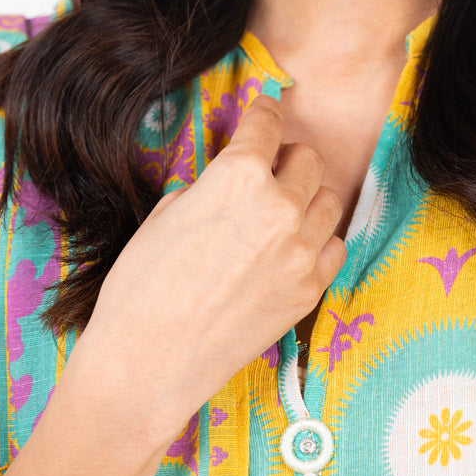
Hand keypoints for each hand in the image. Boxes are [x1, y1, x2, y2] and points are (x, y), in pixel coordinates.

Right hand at [70, 93, 345, 449]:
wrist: (147, 362)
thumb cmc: (141, 285)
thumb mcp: (168, 212)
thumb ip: (212, 184)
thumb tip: (230, 176)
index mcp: (239, 176)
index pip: (268, 122)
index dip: (263, 112)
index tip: (264, 112)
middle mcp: (280, 206)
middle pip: (307, 159)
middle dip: (286, 158)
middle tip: (268, 169)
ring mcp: (301, 251)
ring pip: (329, 200)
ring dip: (307, 198)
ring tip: (281, 210)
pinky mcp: (310, 290)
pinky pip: (334, 246)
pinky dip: (318, 240)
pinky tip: (293, 247)